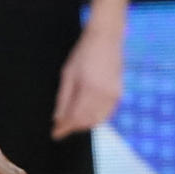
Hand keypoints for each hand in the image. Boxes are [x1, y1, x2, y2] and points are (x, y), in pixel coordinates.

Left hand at [52, 24, 123, 139]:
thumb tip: (58, 118)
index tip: (55, 134)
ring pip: (97, 120)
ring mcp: (114, 96)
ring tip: (72, 121)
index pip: (75, 117)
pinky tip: (86, 114)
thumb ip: (63, 98)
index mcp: (89, 89)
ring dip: (84, 123)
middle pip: (87, 121)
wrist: (106, 39)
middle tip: (61, 128)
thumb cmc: (84, 53)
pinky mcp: (118, 95)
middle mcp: (104, 96)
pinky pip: (106, 113)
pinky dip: (95, 117)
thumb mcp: (68, 74)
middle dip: (74, 126)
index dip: (65, 128)